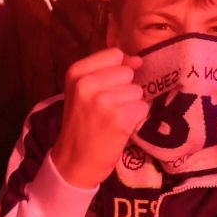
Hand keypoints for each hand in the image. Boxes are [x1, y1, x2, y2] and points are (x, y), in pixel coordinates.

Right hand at [48, 48, 146, 189]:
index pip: (115, 54)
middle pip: (127, 73)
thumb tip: (139, 60)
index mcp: (76, 72)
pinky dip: (135, 119)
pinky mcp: (119, 119)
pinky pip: (143, 108)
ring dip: (130, 106)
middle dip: (123, 89)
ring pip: (137, 91)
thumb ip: (107, 70)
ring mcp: (103, 101)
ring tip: (112, 119)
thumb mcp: (82, 91)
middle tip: (107, 108)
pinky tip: (119, 129)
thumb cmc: (81, 124)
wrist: (74, 162)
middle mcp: (87, 84)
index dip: (118, 70)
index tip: (107, 88)